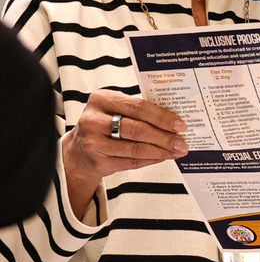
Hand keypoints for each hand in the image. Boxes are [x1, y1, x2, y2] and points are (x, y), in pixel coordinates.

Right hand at [62, 89, 187, 217]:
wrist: (77, 151)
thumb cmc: (103, 124)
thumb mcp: (113, 108)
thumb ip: (137, 110)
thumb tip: (172, 119)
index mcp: (101, 99)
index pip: (138, 107)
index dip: (161, 117)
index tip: (179, 124)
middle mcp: (94, 120)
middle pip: (137, 129)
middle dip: (164, 136)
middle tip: (181, 141)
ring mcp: (93, 143)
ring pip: (135, 148)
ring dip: (160, 151)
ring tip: (176, 151)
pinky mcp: (98, 162)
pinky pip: (131, 162)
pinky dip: (150, 160)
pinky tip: (162, 157)